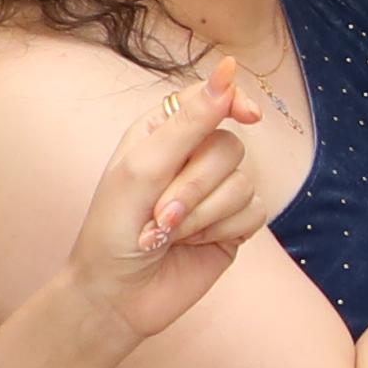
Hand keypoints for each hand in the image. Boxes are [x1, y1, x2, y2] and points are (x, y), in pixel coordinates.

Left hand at [60, 51, 276, 352]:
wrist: (117, 296)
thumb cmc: (113, 231)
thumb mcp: (143, 169)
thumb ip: (189, 121)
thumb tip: (229, 71)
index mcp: (162, 133)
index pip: (209, 98)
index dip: (232, 100)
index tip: (247, 116)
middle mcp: (191, 157)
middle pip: (229, 147)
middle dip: (195, 187)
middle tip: (161, 215)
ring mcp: (215, 192)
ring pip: (243, 182)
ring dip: (203, 216)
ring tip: (169, 235)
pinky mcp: (233, 225)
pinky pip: (254, 212)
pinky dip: (221, 230)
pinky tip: (193, 244)